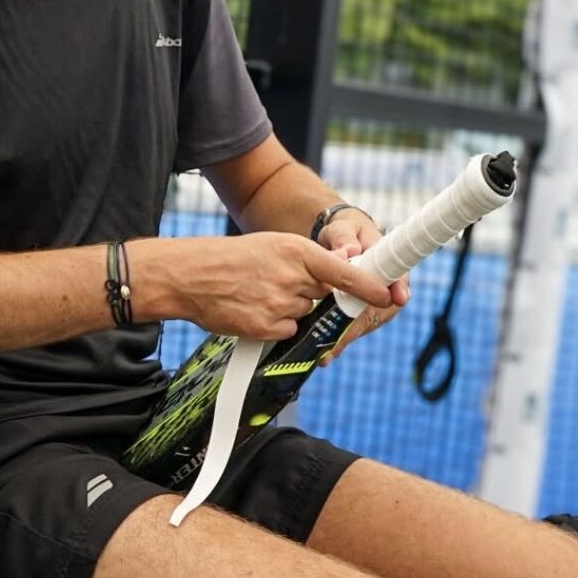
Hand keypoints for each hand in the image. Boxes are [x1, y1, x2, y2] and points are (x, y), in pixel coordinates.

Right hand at [167, 230, 395, 342]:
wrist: (190, 276)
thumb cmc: (231, 259)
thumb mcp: (272, 246)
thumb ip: (306, 261)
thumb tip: (336, 277)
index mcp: (297, 252)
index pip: (345, 273)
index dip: (369, 287)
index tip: (387, 295)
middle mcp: (293, 278)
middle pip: (323, 297)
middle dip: (310, 295)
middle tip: (279, 284)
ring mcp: (280, 304)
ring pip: (304, 315)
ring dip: (289, 310)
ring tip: (257, 294)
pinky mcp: (266, 327)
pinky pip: (287, 332)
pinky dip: (274, 326)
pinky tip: (253, 310)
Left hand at [314, 209, 408, 362]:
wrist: (338, 242)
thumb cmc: (344, 233)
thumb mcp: (342, 229)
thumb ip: (344, 238)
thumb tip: (349, 251)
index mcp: (389, 263)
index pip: (399, 278)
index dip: (399, 290)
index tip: (399, 298)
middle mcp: (386, 287)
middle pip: (381, 310)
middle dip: (360, 325)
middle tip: (343, 338)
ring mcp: (374, 303)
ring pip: (366, 324)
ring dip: (347, 337)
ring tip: (327, 352)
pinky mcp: (360, 313)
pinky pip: (353, 329)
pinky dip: (339, 340)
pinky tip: (325, 353)